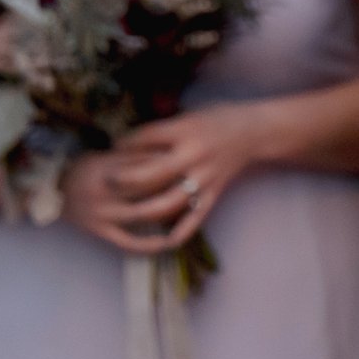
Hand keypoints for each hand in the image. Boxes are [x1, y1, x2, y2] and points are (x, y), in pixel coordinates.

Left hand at [61, 106, 254, 255]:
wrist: (253, 132)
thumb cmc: (217, 118)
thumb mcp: (188, 115)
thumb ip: (162, 129)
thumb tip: (128, 141)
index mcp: (186, 130)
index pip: (146, 138)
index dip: (125, 143)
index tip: (111, 146)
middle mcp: (194, 155)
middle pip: (153, 172)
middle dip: (126, 178)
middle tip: (105, 180)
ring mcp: (205, 178)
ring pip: (170, 201)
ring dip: (144, 209)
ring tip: (124, 212)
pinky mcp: (214, 195)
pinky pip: (194, 219)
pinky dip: (179, 233)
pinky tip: (161, 243)